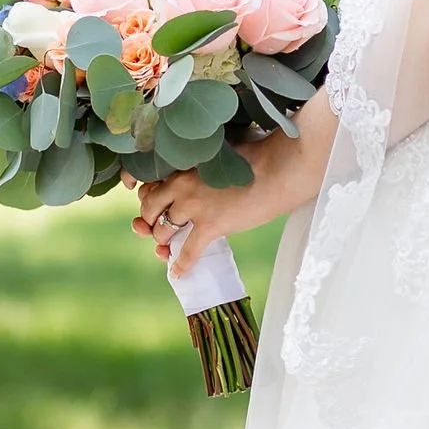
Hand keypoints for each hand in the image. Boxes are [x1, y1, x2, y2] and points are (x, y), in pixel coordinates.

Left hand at [135, 107, 323, 271]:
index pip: (150, 188)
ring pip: (163, 231)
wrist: (279, 168)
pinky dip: (180, 265)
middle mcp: (181, 186)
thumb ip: (201, 167)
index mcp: (183, 166)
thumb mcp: (218, 155)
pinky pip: (188, 252)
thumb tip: (196, 180)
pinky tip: (177, 273)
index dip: (149, 202)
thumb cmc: (256, 157)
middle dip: (150, 223)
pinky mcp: (211, 226)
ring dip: (163, 241)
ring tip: (168, 247)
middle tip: (157, 230)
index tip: (154, 209)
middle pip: (150, 210)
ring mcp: (194, 207)